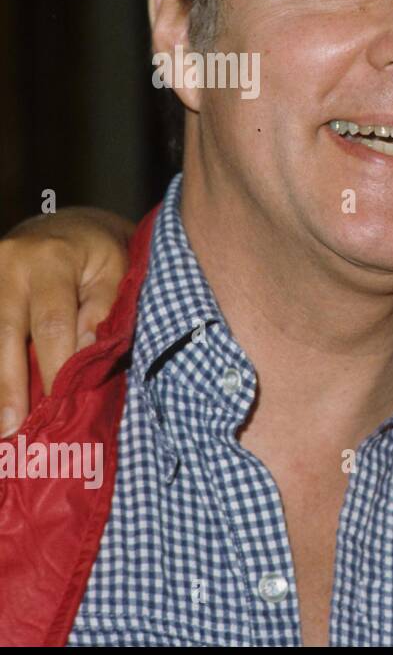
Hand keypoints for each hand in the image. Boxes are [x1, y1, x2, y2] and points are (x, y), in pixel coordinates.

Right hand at [0, 208, 133, 436]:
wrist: (68, 226)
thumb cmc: (103, 254)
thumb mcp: (118, 271)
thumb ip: (104, 309)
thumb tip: (83, 352)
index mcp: (51, 259)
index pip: (52, 323)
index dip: (53, 366)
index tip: (57, 404)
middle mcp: (9, 264)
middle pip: (4, 333)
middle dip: (7, 385)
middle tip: (9, 428)